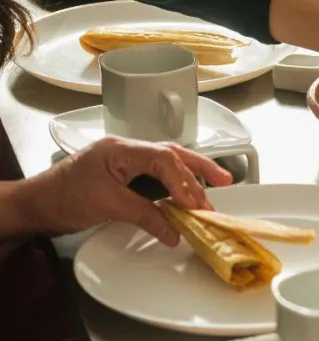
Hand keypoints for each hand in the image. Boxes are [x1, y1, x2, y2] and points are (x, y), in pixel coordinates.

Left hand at [12, 138, 230, 244]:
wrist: (33, 206)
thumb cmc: (62, 199)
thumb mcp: (107, 207)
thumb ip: (144, 215)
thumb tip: (174, 231)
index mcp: (122, 149)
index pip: (164, 158)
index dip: (185, 179)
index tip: (196, 203)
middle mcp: (126, 150)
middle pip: (172, 154)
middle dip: (200, 168)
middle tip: (224, 182)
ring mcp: (124, 161)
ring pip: (166, 163)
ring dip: (189, 176)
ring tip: (212, 187)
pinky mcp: (121, 175)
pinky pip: (154, 175)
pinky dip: (172, 185)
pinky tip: (182, 196)